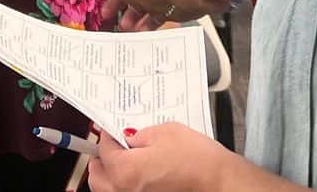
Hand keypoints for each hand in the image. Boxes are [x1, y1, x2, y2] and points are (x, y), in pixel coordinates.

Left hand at [89, 123, 243, 191]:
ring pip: (107, 191)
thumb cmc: (198, 160)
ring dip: (108, 176)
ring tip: (119, 162)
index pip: (104, 150)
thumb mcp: (164, 132)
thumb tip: (128, 138)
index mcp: (125, 171)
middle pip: (97, 177)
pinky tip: (134, 177)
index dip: (107, 135)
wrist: (219, 183)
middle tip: (109, 147)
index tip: (111, 130)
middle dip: (100, 160)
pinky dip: (123, 187)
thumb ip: (139, 134)